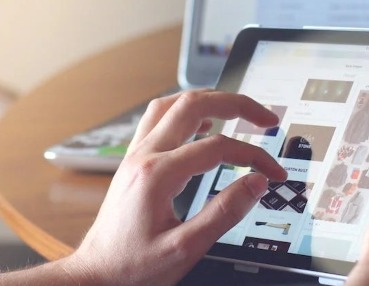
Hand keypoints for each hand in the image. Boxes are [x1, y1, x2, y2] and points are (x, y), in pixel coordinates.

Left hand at [58, 89, 286, 284]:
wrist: (95, 274)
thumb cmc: (133, 267)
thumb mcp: (185, 249)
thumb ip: (224, 214)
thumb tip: (255, 184)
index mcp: (157, 175)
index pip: (217, 147)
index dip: (253, 155)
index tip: (273, 172)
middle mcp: (143, 156)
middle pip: (192, 105)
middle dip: (235, 104)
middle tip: (265, 117)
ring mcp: (135, 155)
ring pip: (172, 104)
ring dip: (208, 101)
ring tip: (237, 109)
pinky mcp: (133, 162)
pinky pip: (158, 119)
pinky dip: (185, 113)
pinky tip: (202, 125)